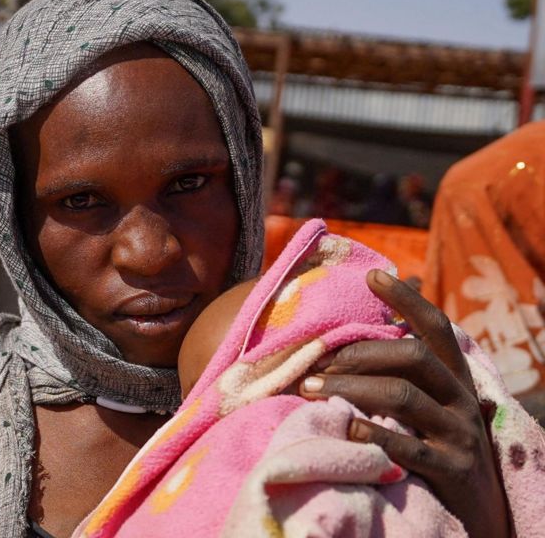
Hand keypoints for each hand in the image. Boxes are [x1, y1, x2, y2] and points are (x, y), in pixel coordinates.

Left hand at [299, 269, 507, 537]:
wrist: (480, 515)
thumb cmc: (438, 448)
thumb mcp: (431, 406)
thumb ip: (405, 372)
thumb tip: (370, 326)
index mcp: (456, 379)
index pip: (436, 328)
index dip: (407, 299)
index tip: (372, 276)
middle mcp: (462, 400)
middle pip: (413, 358)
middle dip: (358, 355)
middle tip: (313, 363)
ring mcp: (459, 435)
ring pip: (403, 397)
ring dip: (350, 389)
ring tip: (309, 391)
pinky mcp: (451, 470)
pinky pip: (407, 446)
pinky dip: (372, 434)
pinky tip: (345, 428)